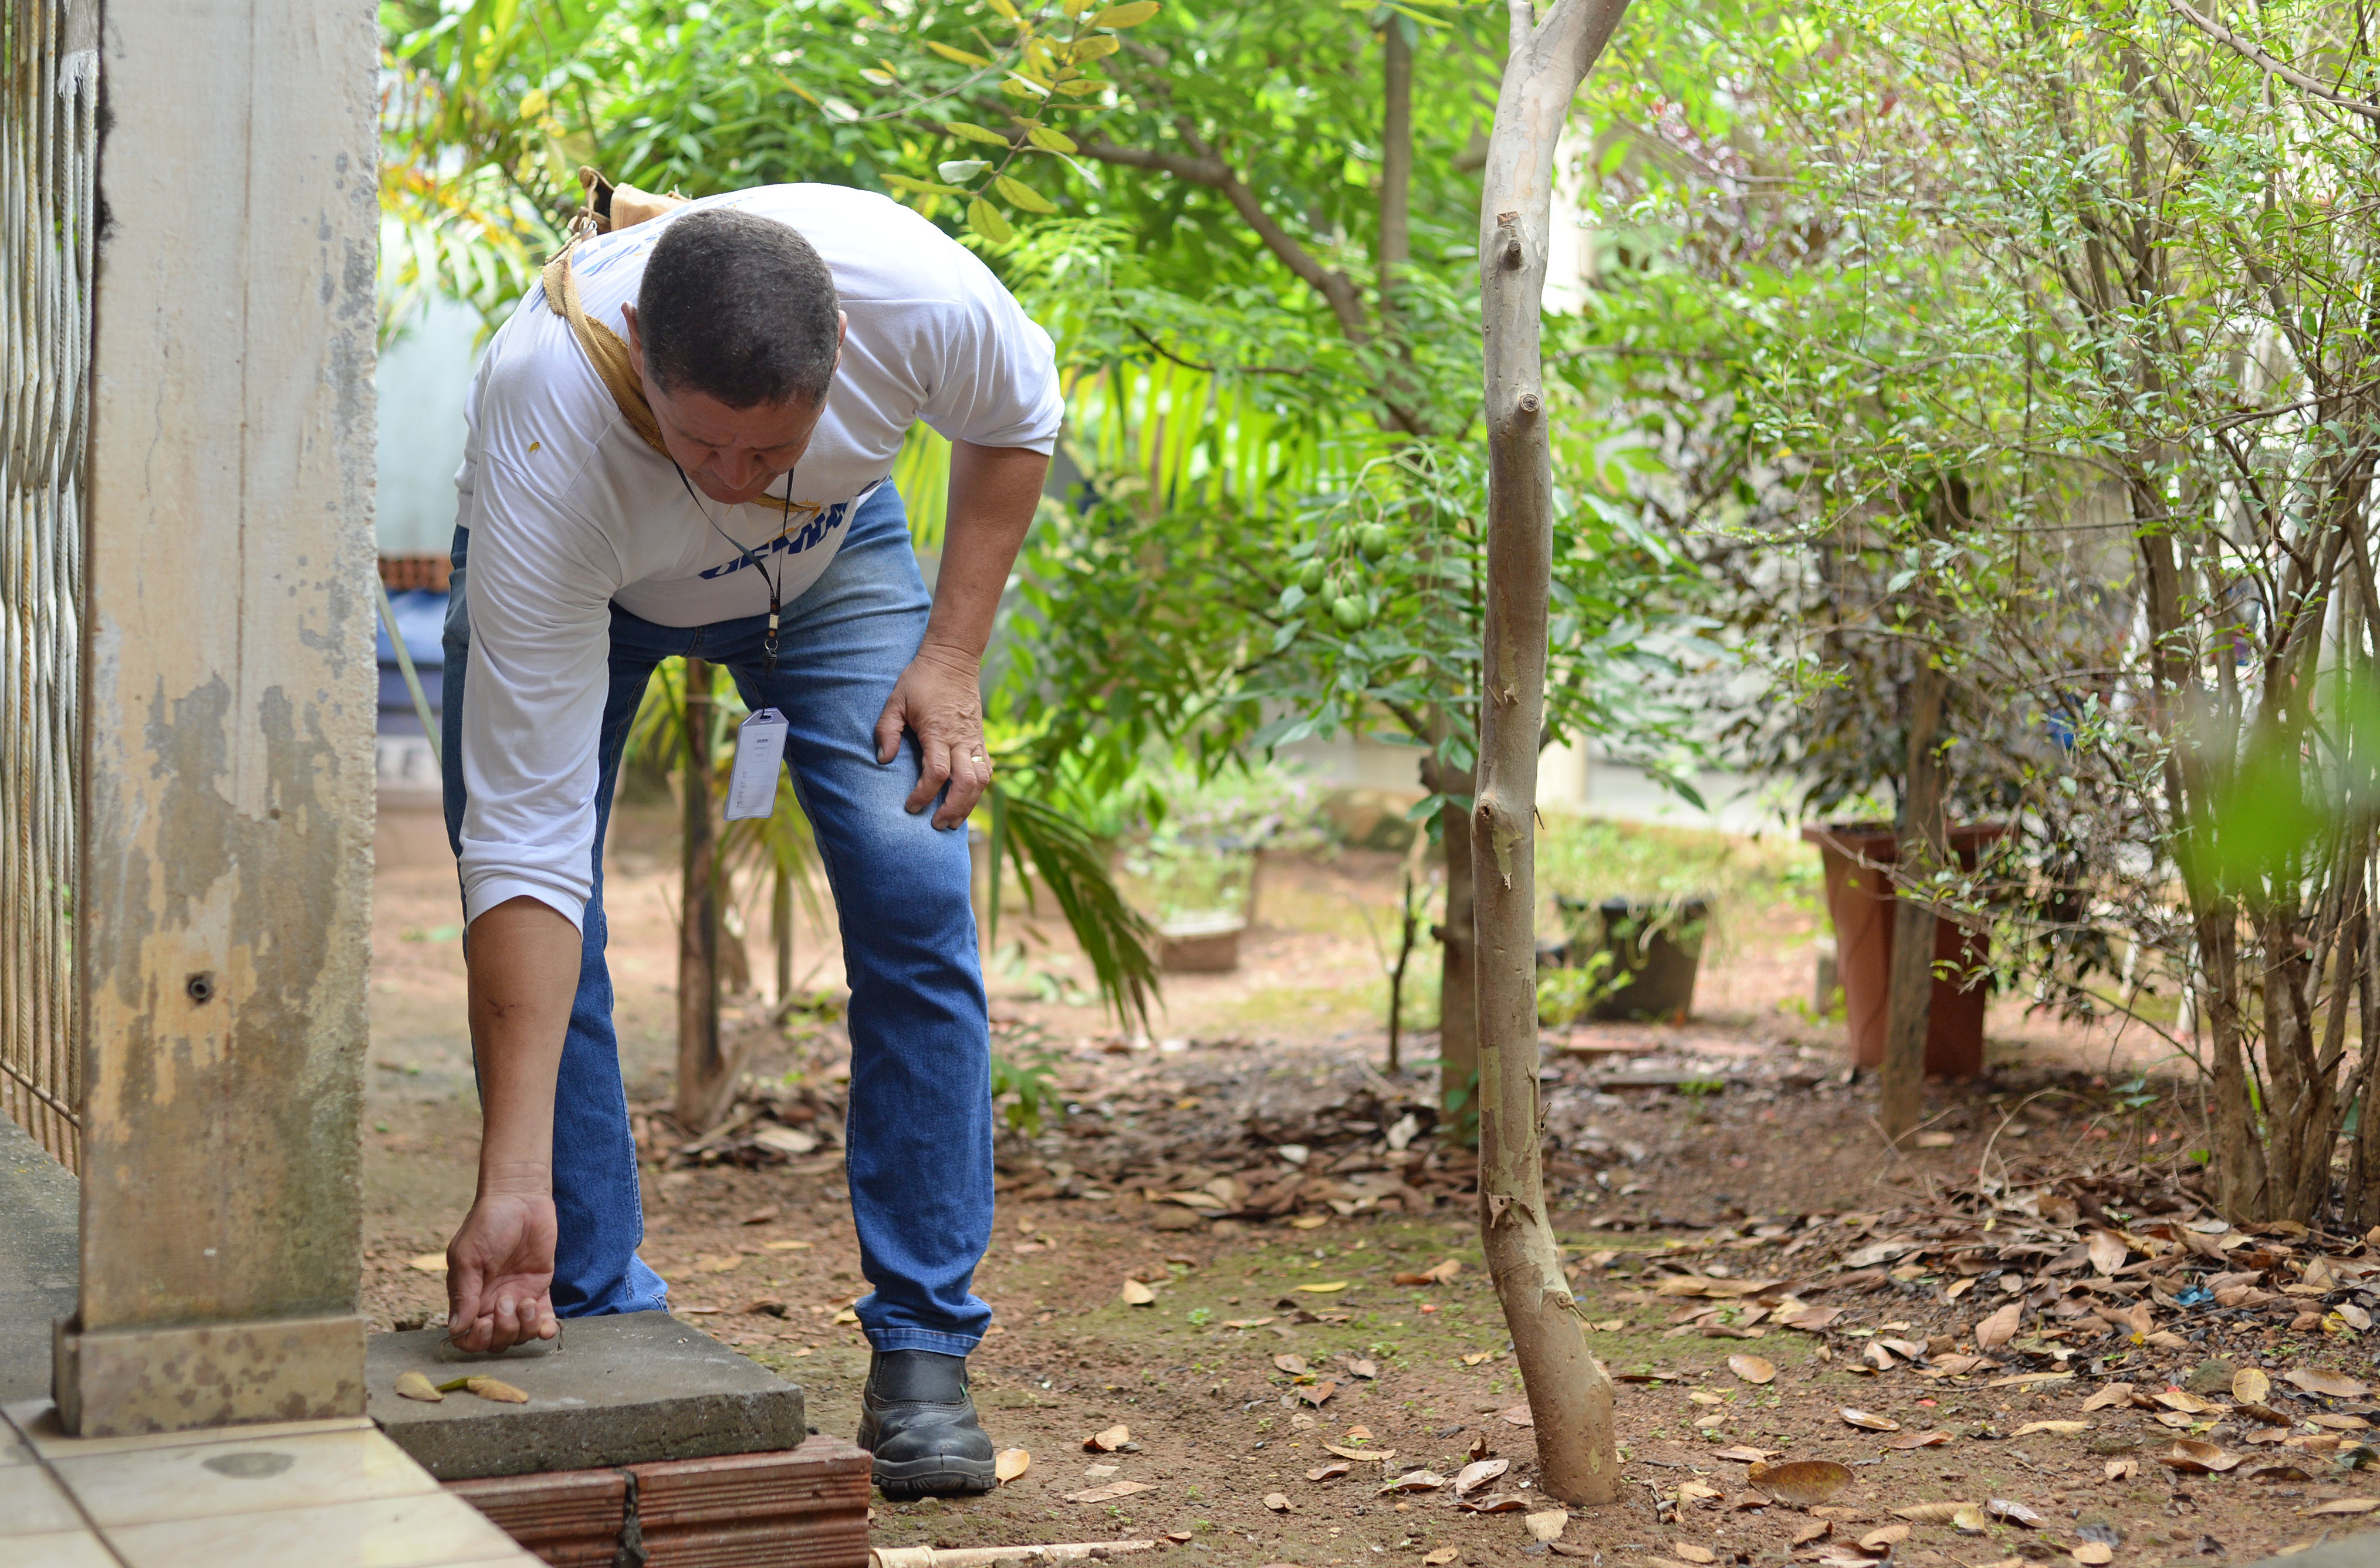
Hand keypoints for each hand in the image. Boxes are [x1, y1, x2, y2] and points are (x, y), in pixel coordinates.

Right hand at [445, 1188, 559, 1352]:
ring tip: (526, 1301)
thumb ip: (464, 1293)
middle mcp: (491, 1302)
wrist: (520, 1199)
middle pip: (495, 1341)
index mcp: (469, 1297)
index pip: (467, 1337)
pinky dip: (546, 1329)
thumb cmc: (487, 1223)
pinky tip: (547, 1324)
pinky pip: (543, 1321)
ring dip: (524, 1328)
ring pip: (520, 1335)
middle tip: (507, 1302)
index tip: (484, 1323)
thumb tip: (456, 1329)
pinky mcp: (539, 1289)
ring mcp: (517, 1297)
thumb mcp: (468, 1256)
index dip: (475, 1340)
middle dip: (503, 1331)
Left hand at [875, 641, 991, 829]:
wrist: (953, 659)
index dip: (925, 794)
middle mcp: (961, 739)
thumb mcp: (895, 701)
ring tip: (954, 822)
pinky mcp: (980, 739)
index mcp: (938, 731)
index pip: (937, 772)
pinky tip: (967, 802)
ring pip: (982, 780)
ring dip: (970, 804)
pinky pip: (986, 770)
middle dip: (953, 809)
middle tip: (936, 825)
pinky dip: (979, 790)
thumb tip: (884, 760)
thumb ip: (887, 731)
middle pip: (966, 783)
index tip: (911, 807)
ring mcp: (974, 739)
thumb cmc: (921, 680)